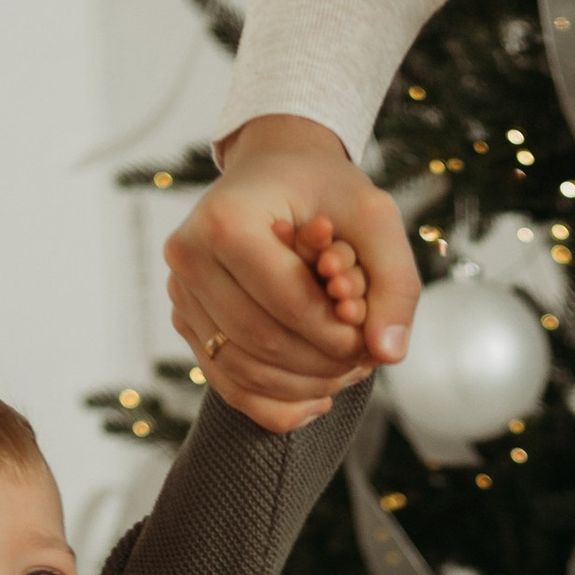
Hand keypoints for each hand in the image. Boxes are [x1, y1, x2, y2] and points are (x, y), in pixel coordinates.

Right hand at [166, 118, 418, 434]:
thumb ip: (394, 283)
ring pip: (243, 373)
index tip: (368, 340)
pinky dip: (277, 404)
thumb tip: (388, 354)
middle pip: (261, 342)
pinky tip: (317, 398)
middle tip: (362, 362)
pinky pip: (228, 385)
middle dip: (321, 364)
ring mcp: (181, 292)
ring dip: (303, 387)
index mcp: (226, 220)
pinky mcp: (186, 321)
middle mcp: (189, 257)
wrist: (276, 170)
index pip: (286, 302)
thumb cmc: (324, 190)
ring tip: (344, 374)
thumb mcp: (374, 218)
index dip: (334, 334)